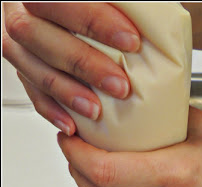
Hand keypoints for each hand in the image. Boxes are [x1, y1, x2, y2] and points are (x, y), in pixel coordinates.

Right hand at [2, 2, 140, 133]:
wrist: (72, 21)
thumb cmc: (98, 10)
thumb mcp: (107, 2)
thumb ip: (117, 5)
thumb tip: (150, 15)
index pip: (59, 0)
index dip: (95, 20)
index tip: (131, 41)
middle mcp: (20, 13)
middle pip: (38, 35)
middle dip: (84, 63)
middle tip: (120, 85)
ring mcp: (18, 45)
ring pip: (33, 69)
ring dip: (68, 93)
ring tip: (97, 111)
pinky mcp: (23, 71)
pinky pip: (33, 94)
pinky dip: (54, 111)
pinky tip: (73, 125)